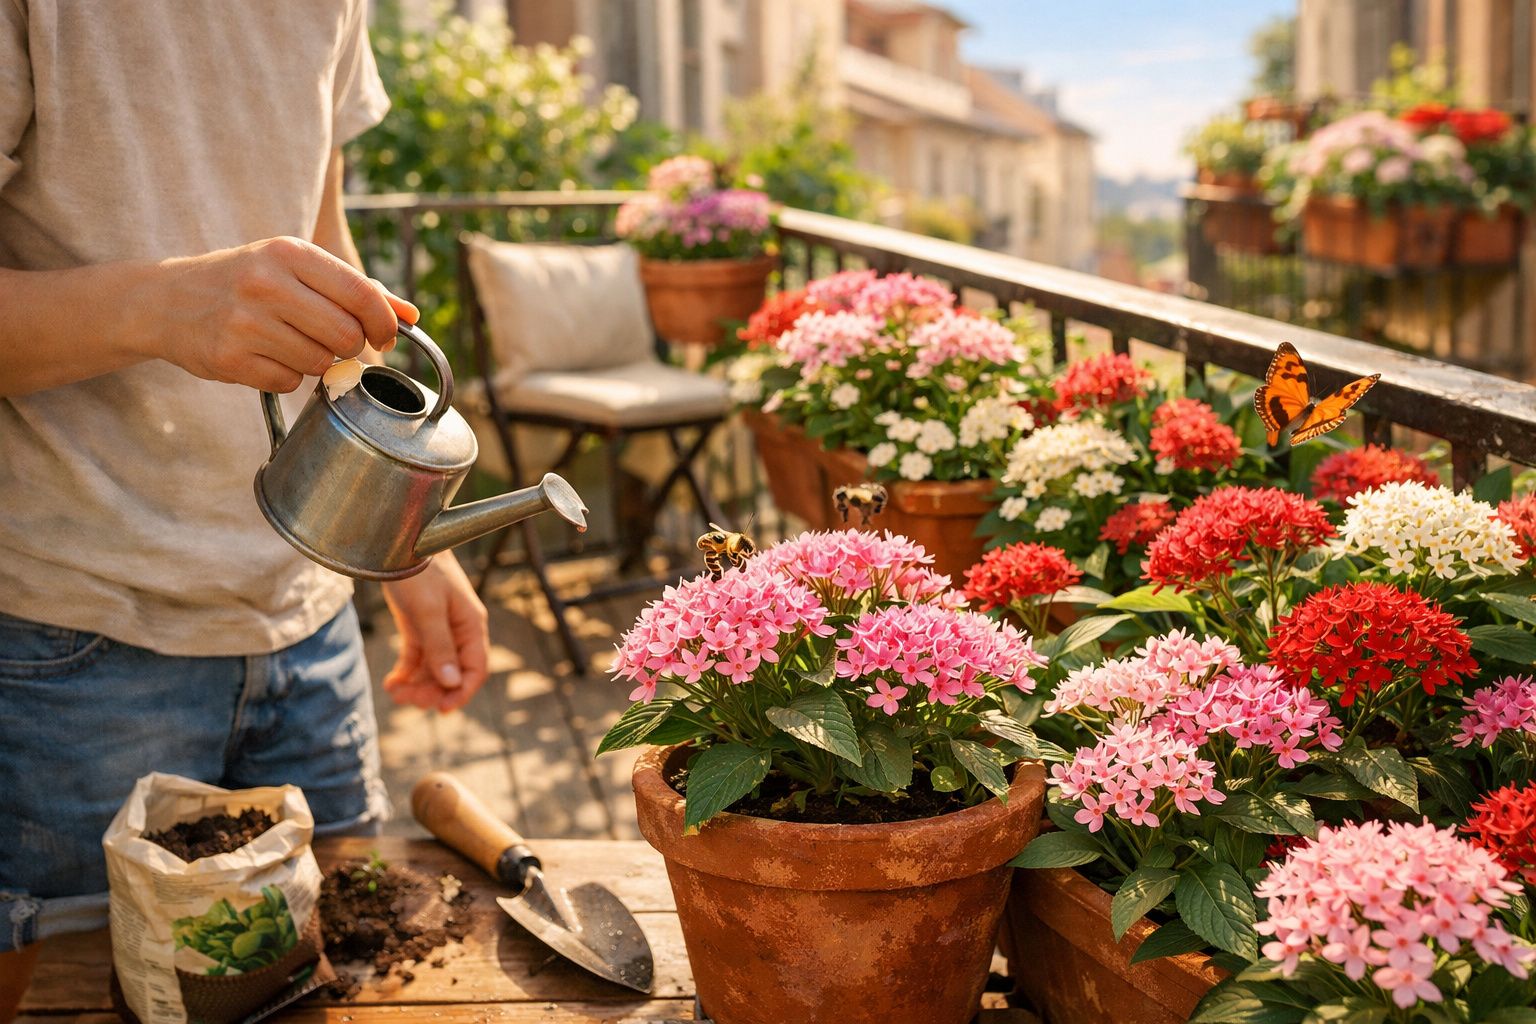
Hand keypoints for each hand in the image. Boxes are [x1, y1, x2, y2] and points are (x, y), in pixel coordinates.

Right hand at [145, 236, 418, 392]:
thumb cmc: (245, 281)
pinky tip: (264, 356)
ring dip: (316, 362)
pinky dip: (285, 376)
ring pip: (320, 363)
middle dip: (349, 346)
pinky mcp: (229, 358)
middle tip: (332, 341)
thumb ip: (355, 289)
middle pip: (347, 336)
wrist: (166, 301)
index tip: (386, 335)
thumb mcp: (295, 268)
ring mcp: (245, 322)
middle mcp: (266, 283)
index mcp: (290, 252)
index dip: (384, 323)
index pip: (362, 294)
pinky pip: (288, 382)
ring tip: (289, 342)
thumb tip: (411, 315)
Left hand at [380, 552, 489, 712]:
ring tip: (394, 692)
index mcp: (470, 625)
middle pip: (452, 673)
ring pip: (433, 668)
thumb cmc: (418, 570)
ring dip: (417, 685)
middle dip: (432, 691)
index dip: (461, 692)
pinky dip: (406, 673)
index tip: (441, 710)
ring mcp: (438, 629)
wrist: (398, 540)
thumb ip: (440, 646)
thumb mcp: (428, 610)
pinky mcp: (419, 626)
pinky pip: (417, 658)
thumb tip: (450, 683)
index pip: (475, 668)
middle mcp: (457, 630)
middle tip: (407, 701)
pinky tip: (391, 683)